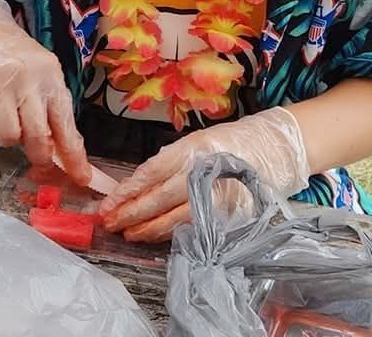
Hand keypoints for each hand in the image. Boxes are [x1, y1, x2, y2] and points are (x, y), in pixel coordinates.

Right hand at [0, 0, 91, 185]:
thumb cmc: (14, 54)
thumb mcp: (41, 71)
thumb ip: (50, 105)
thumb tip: (61, 149)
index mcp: (50, 78)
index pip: (66, 124)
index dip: (74, 156)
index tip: (80, 177)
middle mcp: (27, 81)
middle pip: (37, 137)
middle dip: (39, 156)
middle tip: (37, 157)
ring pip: (9, 136)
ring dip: (8, 136)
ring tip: (6, 118)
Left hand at [99, 107, 310, 241]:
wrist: (271, 152)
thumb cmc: (227, 143)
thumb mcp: (193, 143)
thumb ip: (168, 163)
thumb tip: (137, 184)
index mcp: (189, 151)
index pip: (151, 173)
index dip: (128, 191)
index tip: (109, 203)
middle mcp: (202, 174)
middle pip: (159, 199)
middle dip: (131, 214)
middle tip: (109, 222)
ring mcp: (217, 198)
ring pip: (175, 219)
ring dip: (148, 229)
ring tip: (127, 233)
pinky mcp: (228, 216)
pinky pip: (193, 227)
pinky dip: (171, 234)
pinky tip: (154, 236)